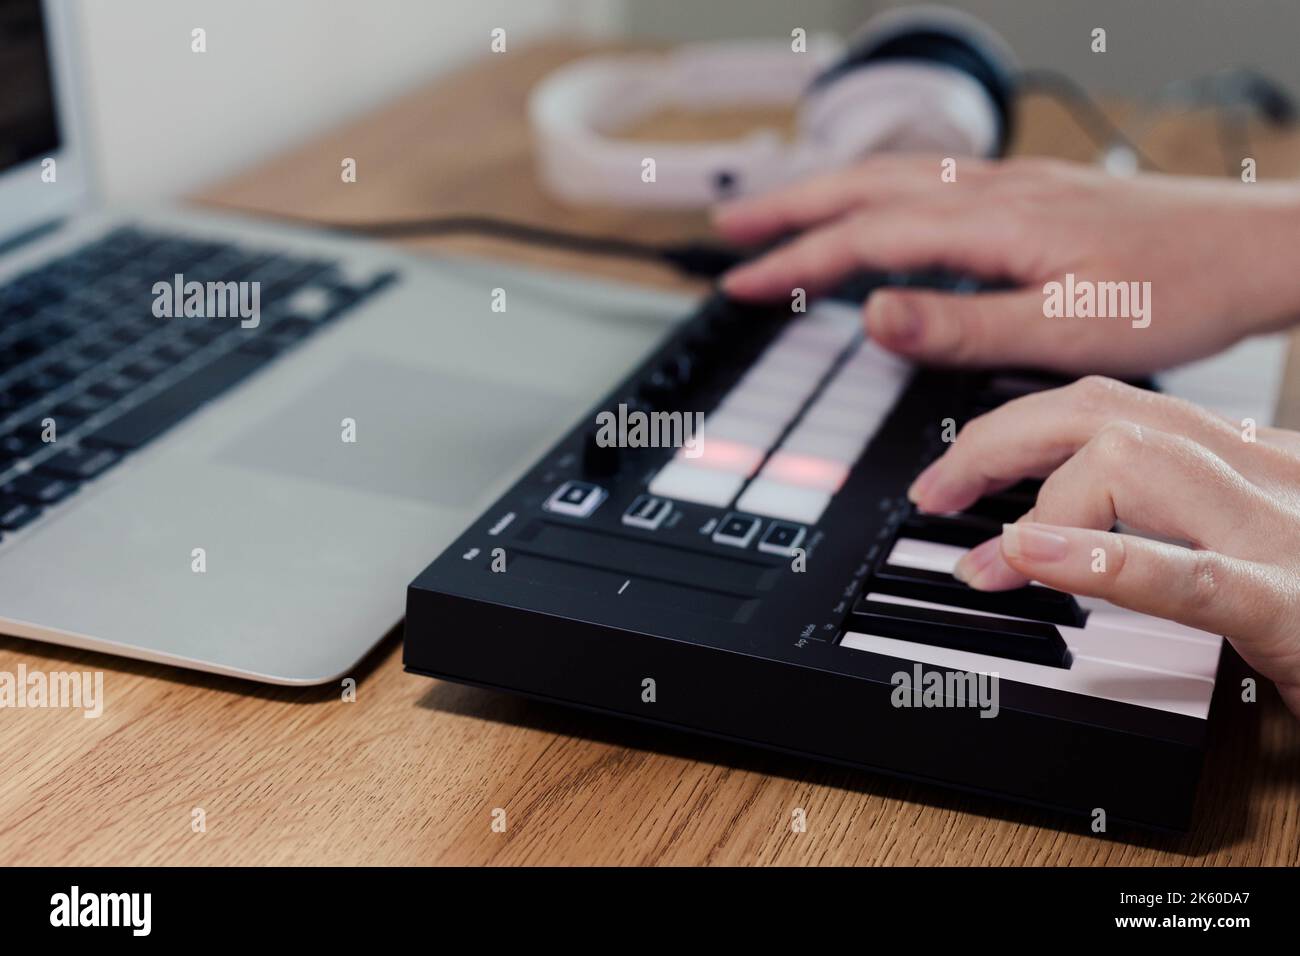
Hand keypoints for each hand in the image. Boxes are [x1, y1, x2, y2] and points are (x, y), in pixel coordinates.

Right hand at [715, 156, 1299, 375]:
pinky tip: (885, 213)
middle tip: (731, 229)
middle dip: (790, 208)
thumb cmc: (1182, 290)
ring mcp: (1017, 188)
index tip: (741, 281)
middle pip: (866, 188)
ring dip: (831, 195)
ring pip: (898, 179)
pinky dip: (884, 196)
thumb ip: (961, 324)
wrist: (1261, 248)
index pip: (865, 235)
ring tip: (784, 213)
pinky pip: (935, 185)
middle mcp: (996, 193)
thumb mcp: (1065, 328)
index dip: (795, 258)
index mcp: (992, 224)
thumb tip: (871, 316)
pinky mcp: (1038, 196)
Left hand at [908, 375, 1299, 715]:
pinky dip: (1107, 562)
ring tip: (980, 552)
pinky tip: (1034, 558)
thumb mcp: (1254, 541)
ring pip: (1141, 463)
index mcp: (1252, 461)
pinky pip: (1196, 574)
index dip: (1026, 425)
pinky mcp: (1295, 608)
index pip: (1121, 405)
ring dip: (1039, 500)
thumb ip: (1171, 523)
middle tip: (936, 493)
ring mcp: (1284, 538)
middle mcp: (1265, 478)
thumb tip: (1053, 530)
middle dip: (1003, 439)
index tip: (963, 472)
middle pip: (1108, 410)